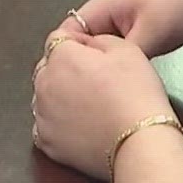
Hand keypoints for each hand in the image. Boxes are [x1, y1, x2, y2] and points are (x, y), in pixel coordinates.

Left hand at [33, 35, 179, 179]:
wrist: (139, 143)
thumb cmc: (136, 97)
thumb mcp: (126, 49)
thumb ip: (98, 39)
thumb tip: (87, 44)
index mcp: (62, 57)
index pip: (58, 39)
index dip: (78, 43)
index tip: (93, 54)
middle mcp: (45, 84)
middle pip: (48, 67)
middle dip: (65, 68)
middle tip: (94, 80)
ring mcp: (43, 115)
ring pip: (45, 96)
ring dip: (60, 96)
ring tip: (89, 105)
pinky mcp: (47, 142)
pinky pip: (46, 125)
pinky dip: (58, 122)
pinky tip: (79, 124)